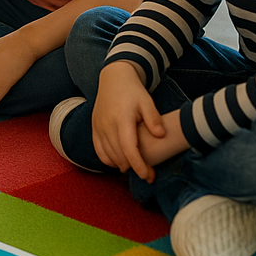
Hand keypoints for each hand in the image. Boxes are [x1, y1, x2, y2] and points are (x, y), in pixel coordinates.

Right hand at [91, 62, 165, 180]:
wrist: (113, 79)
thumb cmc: (133, 91)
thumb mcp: (147, 102)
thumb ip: (154, 119)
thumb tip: (161, 135)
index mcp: (121, 119)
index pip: (128, 148)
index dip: (138, 165)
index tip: (147, 176)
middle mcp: (106, 125)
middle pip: (118, 155)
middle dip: (134, 169)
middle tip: (149, 175)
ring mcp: (98, 126)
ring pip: (108, 155)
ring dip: (122, 165)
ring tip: (136, 168)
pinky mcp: (94, 127)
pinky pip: (99, 150)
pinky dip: (108, 160)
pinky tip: (120, 162)